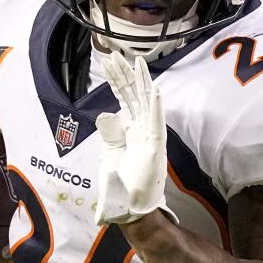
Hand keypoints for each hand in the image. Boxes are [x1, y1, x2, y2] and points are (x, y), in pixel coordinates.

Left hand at [94, 53, 175, 224]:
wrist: (128, 207)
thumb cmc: (121, 183)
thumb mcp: (109, 154)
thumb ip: (110, 134)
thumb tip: (106, 114)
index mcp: (130, 129)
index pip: (123, 98)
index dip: (116, 80)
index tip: (107, 62)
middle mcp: (141, 128)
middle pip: (133, 95)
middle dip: (124, 74)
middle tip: (116, 54)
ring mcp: (150, 136)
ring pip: (145, 103)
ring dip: (142, 82)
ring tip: (138, 62)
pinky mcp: (155, 147)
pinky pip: (155, 122)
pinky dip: (155, 106)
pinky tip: (154, 90)